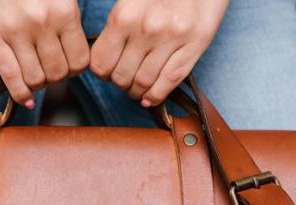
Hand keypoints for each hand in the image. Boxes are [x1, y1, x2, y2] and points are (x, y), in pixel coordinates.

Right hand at [0, 0, 89, 108]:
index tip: (69, 64)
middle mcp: (42, 23)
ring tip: (36, 75)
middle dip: (56, 77)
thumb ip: (70, 13)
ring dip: (38, 83)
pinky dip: (19, 93)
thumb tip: (79, 46)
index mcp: (64, 10)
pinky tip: (24, 98)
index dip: (75, 68)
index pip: (80, 61)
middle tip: (51, 70)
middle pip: (58, 73)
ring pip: (35, 79)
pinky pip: (9, 76)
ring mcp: (15, 32)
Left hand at [89, 0, 228, 106]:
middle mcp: (146, 28)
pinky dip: (156, 95)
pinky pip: (170, 81)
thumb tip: (106, 56)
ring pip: (144, 82)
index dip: (101, 73)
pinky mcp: (195, 44)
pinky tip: (150, 97)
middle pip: (121, 76)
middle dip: (120, 84)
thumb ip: (117, 25)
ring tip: (137, 89)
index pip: (101, 62)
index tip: (106, 73)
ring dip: (137, 91)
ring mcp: (172, 38)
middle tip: (124, 81)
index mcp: (124, 15)